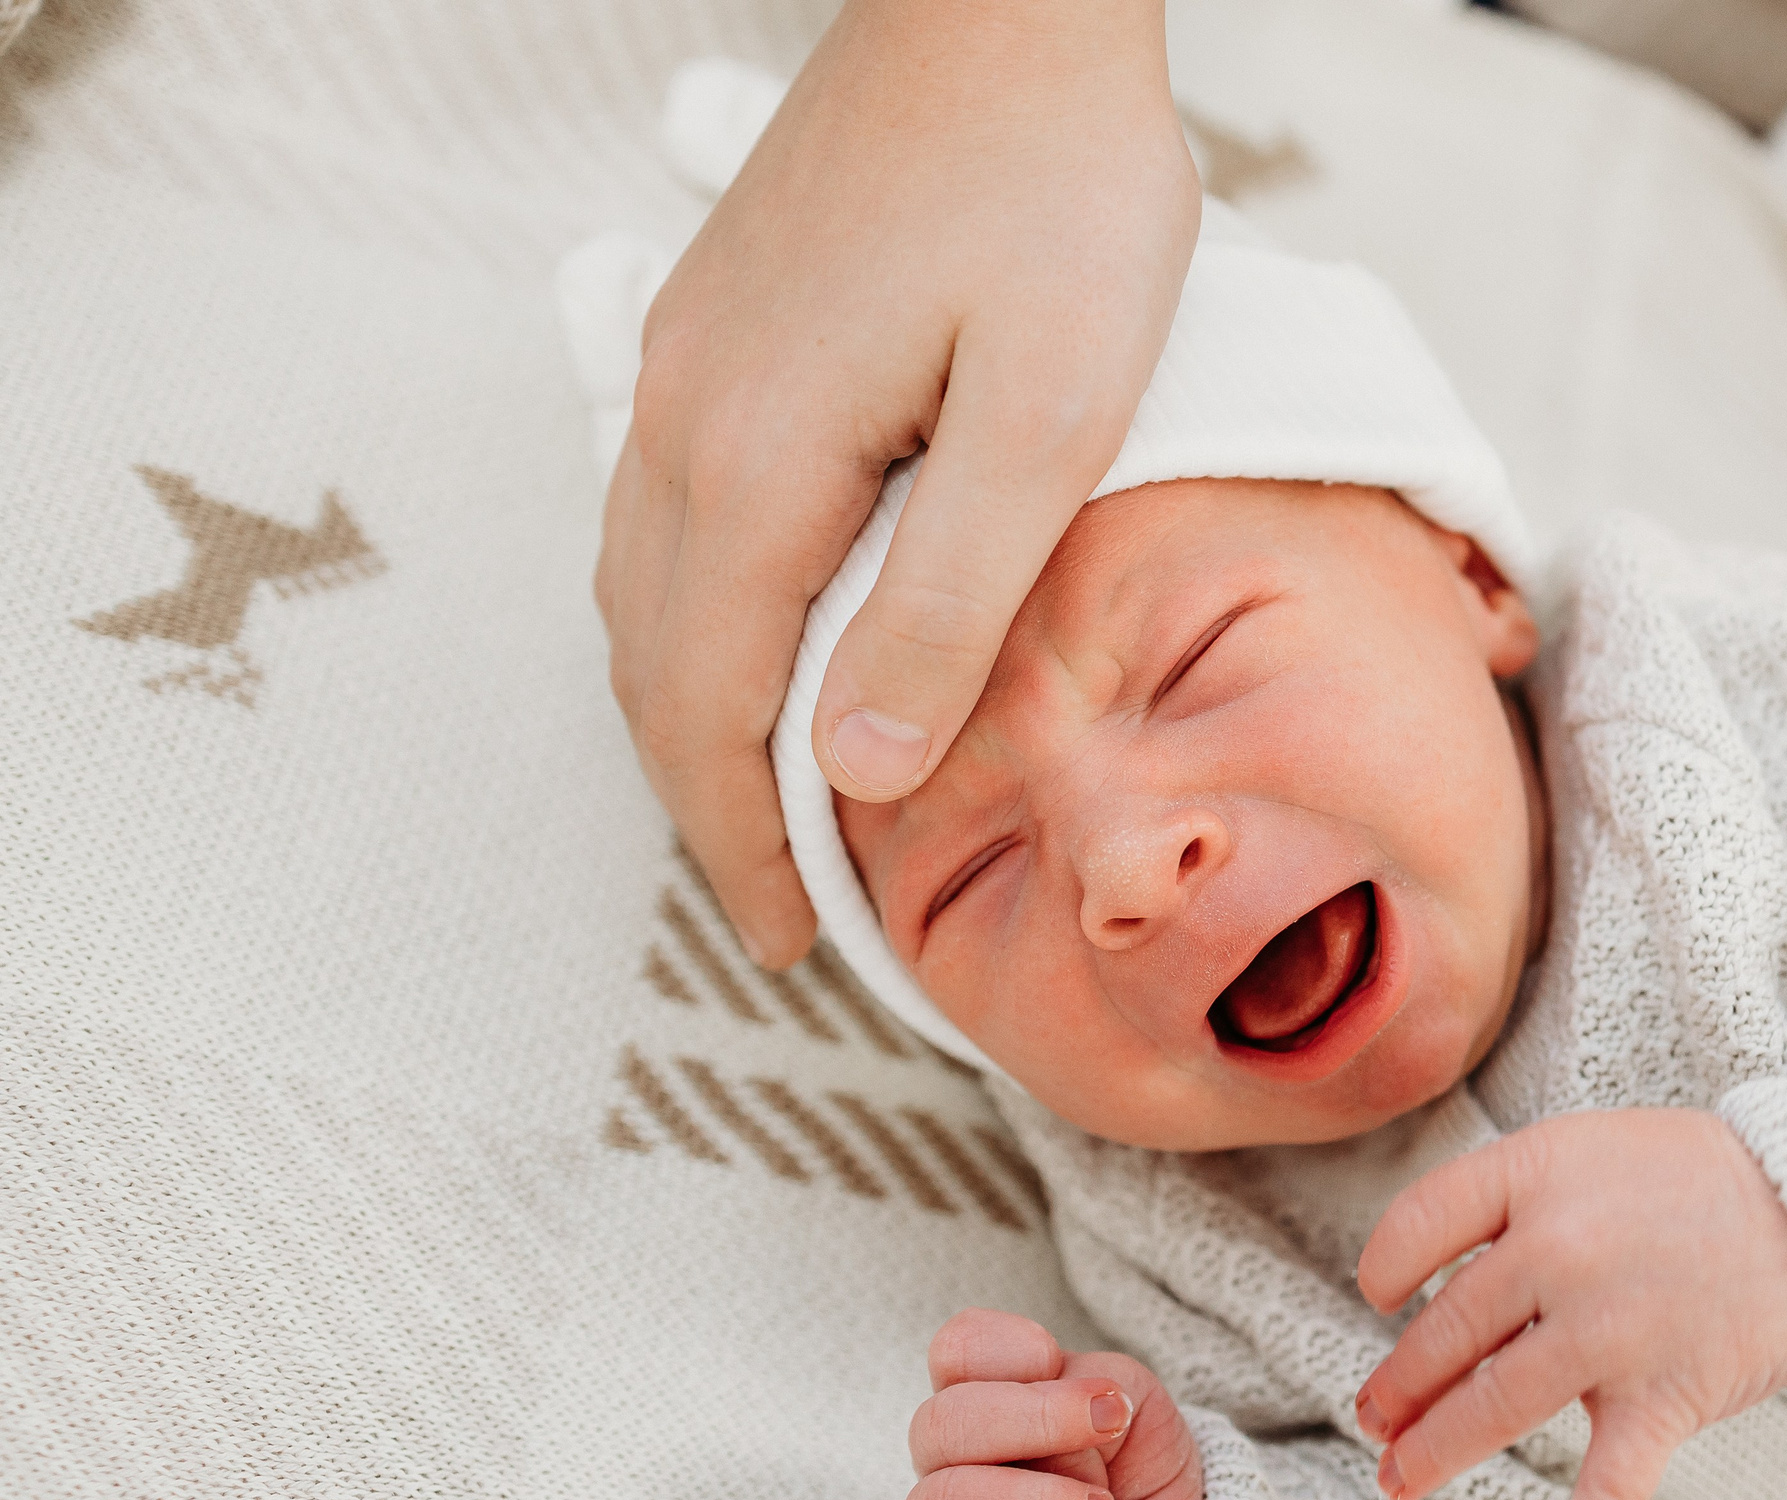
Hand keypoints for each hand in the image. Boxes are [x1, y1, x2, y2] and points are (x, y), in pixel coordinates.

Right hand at [598, 0, 1198, 966]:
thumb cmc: (1057, 182)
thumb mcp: (1051, 406)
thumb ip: (952, 590)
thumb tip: (866, 765)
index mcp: (760, 458)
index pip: (713, 709)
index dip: (745, 847)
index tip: (799, 945)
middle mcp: (687, 418)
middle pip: (654, 665)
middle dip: (707, 803)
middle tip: (784, 908)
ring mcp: (688, 363)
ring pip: (645, 590)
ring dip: (693, 714)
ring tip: (771, 806)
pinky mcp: (721, 325)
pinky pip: (668, 512)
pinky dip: (697, 618)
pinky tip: (764, 640)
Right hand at [905, 1308, 1202, 1499]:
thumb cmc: (1136, 1465)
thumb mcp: (1129, 1402)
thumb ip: (1083, 1386)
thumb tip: (1058, 1408)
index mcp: (979, 1401)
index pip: (956, 1351)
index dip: (1018, 1352)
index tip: (1097, 1388)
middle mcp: (947, 1468)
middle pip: (938, 1424)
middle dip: (1037, 1421)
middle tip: (1109, 1435)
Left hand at [1353, 1108, 1786, 1499]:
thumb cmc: (1689, 1179)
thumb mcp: (1583, 1148)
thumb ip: (1511, 1205)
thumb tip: (1437, 1288)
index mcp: (1535, 1173)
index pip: (1416, 1225)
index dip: (1382, 1268)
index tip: (1382, 1295)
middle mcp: (1560, 1248)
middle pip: (1446, 1328)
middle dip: (1401, 1385)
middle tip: (1374, 1415)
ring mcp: (1609, 1329)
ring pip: (1493, 1405)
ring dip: (1434, 1450)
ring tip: (1398, 1477)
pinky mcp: (1661, 1398)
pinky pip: (1609, 1497)